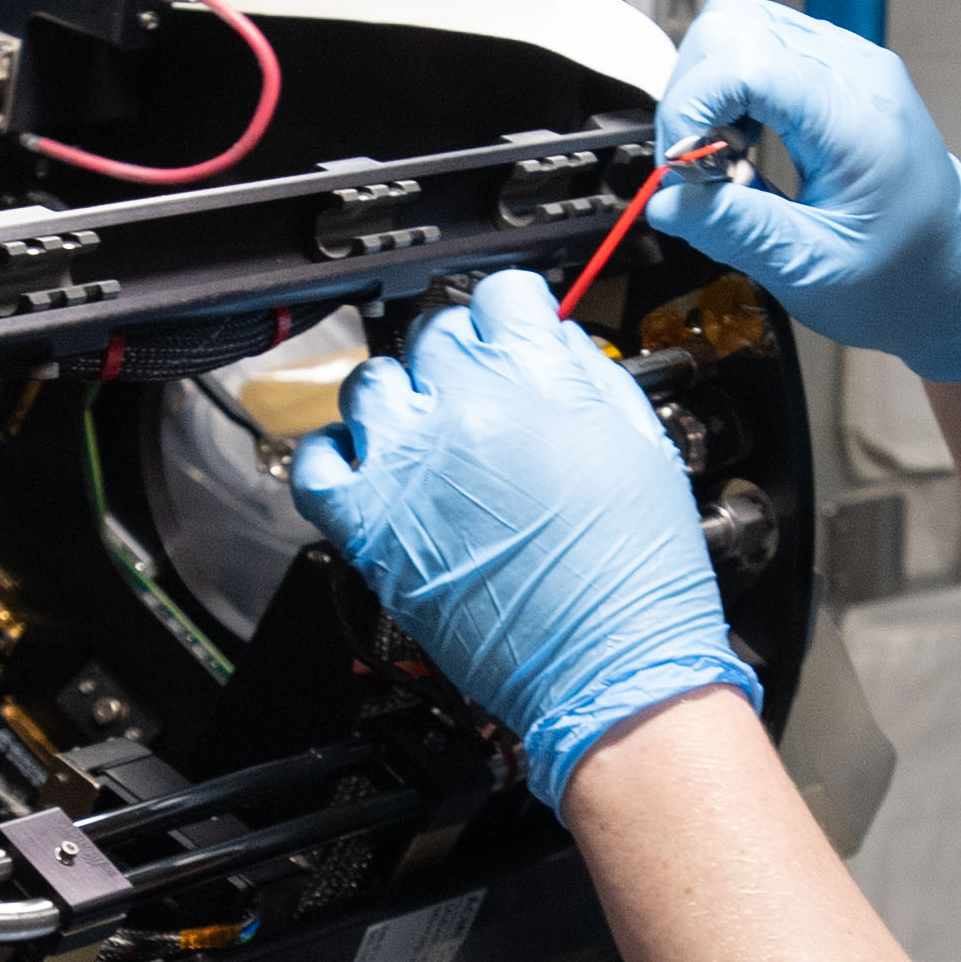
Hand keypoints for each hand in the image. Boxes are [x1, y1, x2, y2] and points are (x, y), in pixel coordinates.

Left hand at [293, 272, 755, 803]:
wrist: (607, 669)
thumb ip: (589, 377)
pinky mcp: (368, 525)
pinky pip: (319, 462)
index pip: (501, 293)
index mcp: (535, 376)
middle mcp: (461, 407)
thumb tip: (554, 344)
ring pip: (372, 385)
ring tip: (430, 440)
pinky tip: (371, 470)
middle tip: (485, 404)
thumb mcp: (641, 444)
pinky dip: (337, 458)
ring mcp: (406, 464)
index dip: (513, 315)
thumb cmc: (636, 576)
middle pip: (434, 335)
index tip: (514, 337)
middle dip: (463, 361)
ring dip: (401, 403)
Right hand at [644, 0, 960, 385]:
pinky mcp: (839, 70)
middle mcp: (856, 72)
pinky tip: (746, 143)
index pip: (744, 63)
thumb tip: (667, 201)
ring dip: (710, 89)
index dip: (692, 109)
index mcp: (855, 119)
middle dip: (693, 95)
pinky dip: (734, 90)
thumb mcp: (812, 269)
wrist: (955, 277)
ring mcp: (850, 63)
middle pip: (730, 27)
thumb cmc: (903, 279)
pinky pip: (762, 45)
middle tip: (703, 167)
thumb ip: (735, 229)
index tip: (685, 168)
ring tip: (728, 158)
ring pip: (739, 26)